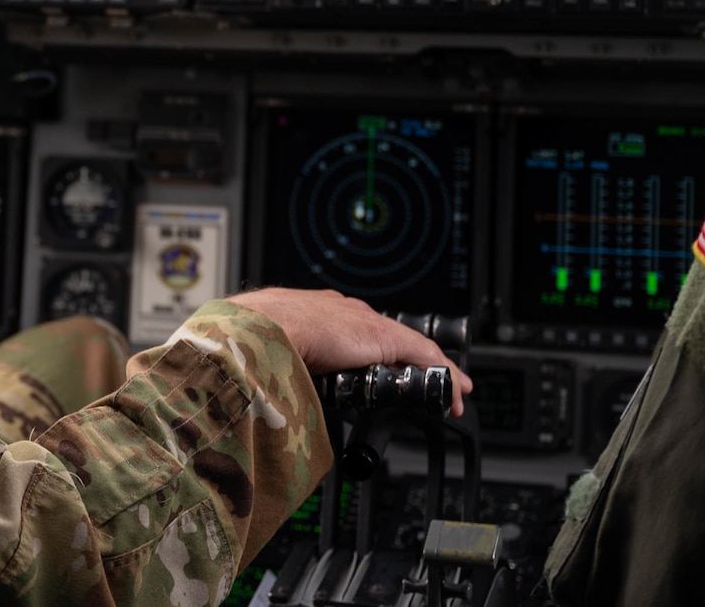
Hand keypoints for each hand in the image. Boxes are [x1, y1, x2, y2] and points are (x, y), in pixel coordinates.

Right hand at [225, 286, 473, 416]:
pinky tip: (455, 392)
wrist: (257, 328)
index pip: (351, 331)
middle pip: (385, 336)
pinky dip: (443, 374)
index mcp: (311, 312)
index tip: (373, 365)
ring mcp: (362, 322)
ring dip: (429, 370)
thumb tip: (258, 393)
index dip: (367, 350)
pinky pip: (425, 356)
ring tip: (446, 390)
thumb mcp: (264, 352)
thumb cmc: (250, 340)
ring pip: (409, 346)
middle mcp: (341, 310)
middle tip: (416, 381)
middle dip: (402, 360)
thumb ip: (270, 364)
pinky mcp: (382, 337)